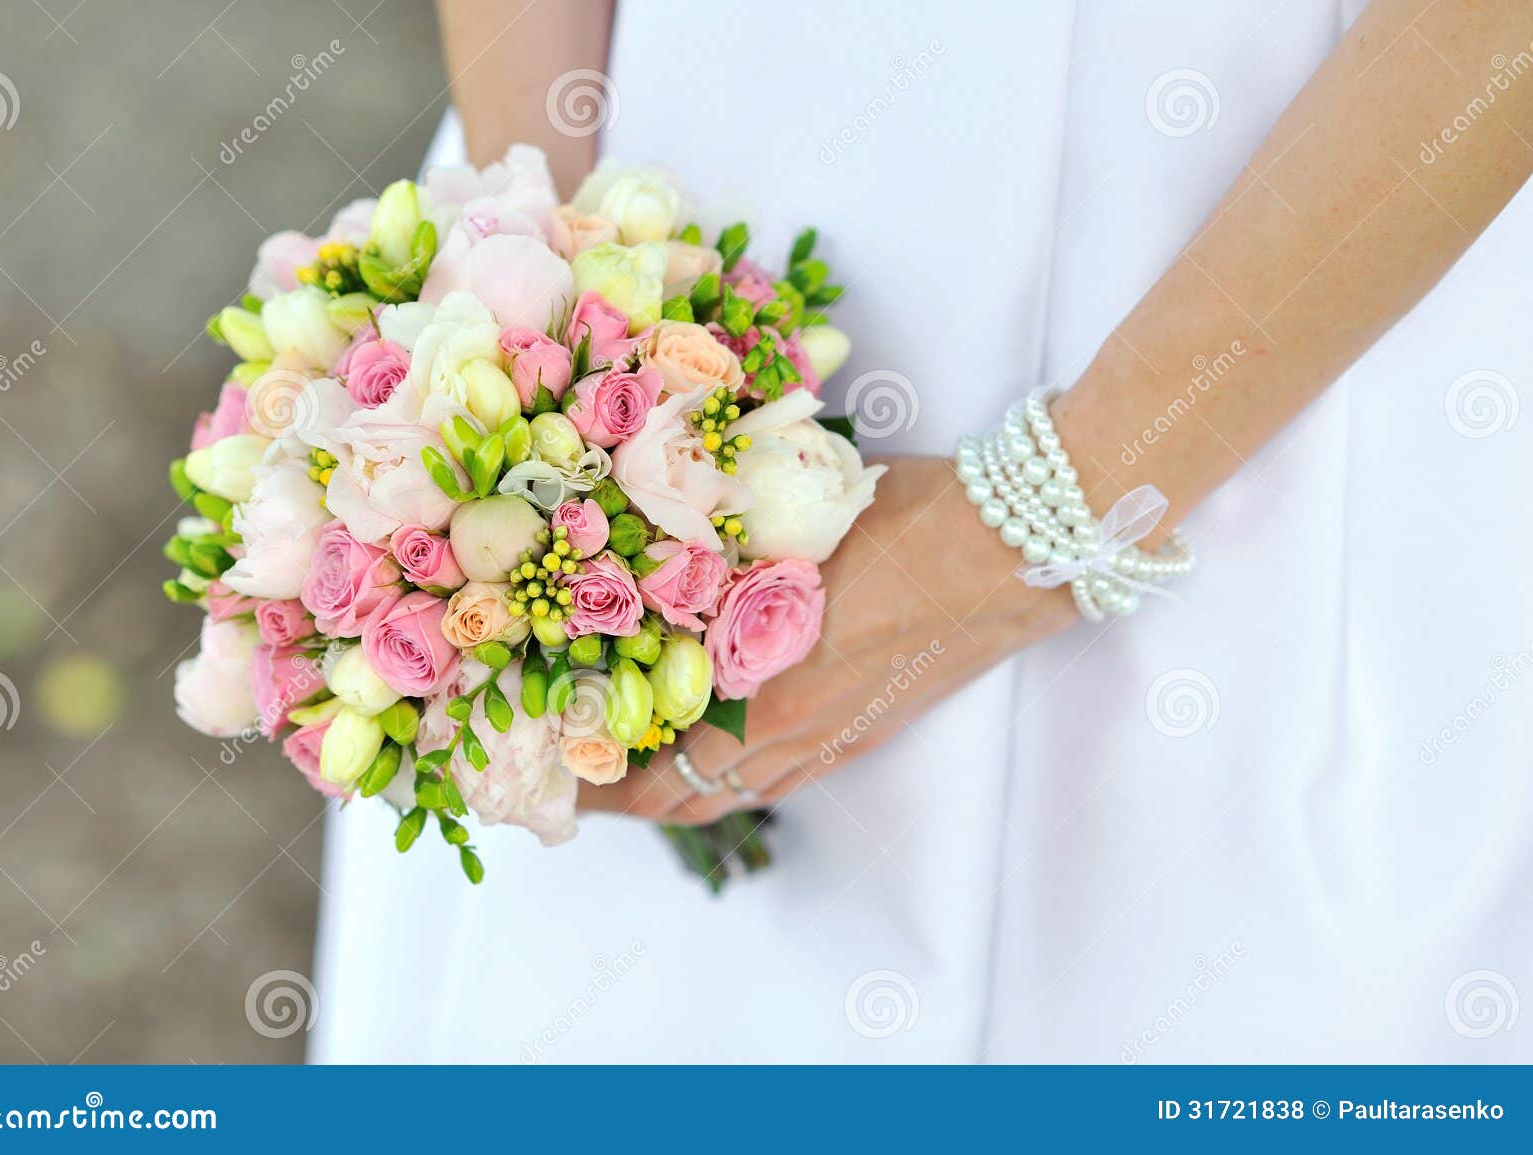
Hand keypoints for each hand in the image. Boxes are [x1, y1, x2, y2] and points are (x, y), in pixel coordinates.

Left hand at [577, 455, 1076, 823]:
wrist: (1019, 546)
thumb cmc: (910, 519)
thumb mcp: (792, 526)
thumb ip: (718, 558)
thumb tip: (644, 556)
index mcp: (769, 691)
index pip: (659, 767)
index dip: (597, 781)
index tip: (549, 771)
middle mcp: (801, 734)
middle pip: (692, 797)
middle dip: (627, 800)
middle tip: (576, 785)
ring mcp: (843, 738)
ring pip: (742, 791)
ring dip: (683, 791)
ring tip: (638, 775)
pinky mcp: (874, 728)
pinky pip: (788, 773)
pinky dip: (739, 776)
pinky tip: (725, 751)